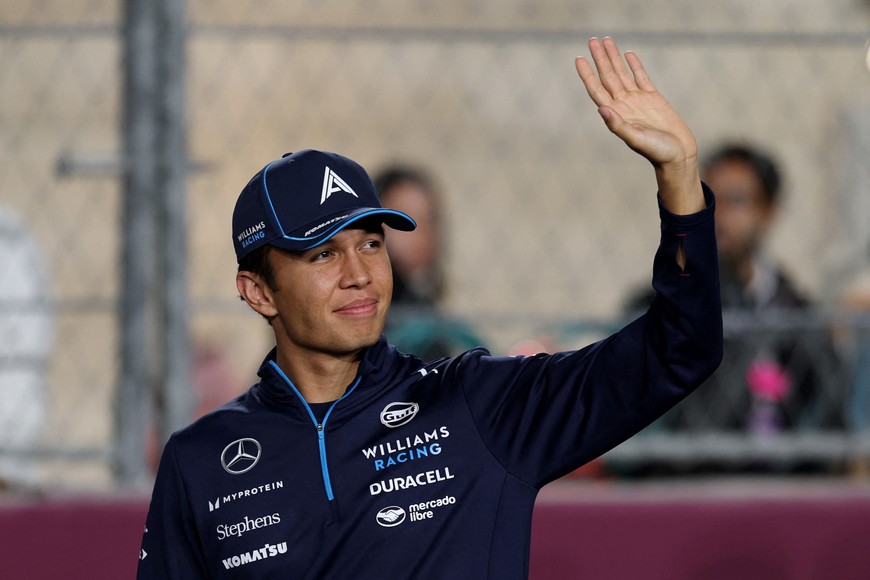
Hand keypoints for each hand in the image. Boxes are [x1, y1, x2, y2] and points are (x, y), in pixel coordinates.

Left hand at [575, 37, 703, 214]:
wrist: (678, 154)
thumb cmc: (656, 151)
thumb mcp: (635, 139)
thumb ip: (618, 125)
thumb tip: (602, 109)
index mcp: (616, 114)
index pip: (597, 89)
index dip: (587, 74)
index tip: (579, 58)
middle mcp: (624, 105)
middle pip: (608, 76)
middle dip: (599, 58)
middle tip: (592, 39)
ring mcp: (638, 100)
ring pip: (622, 73)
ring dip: (613, 57)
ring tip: (606, 40)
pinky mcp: (653, 98)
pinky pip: (641, 76)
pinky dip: (634, 65)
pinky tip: (627, 54)